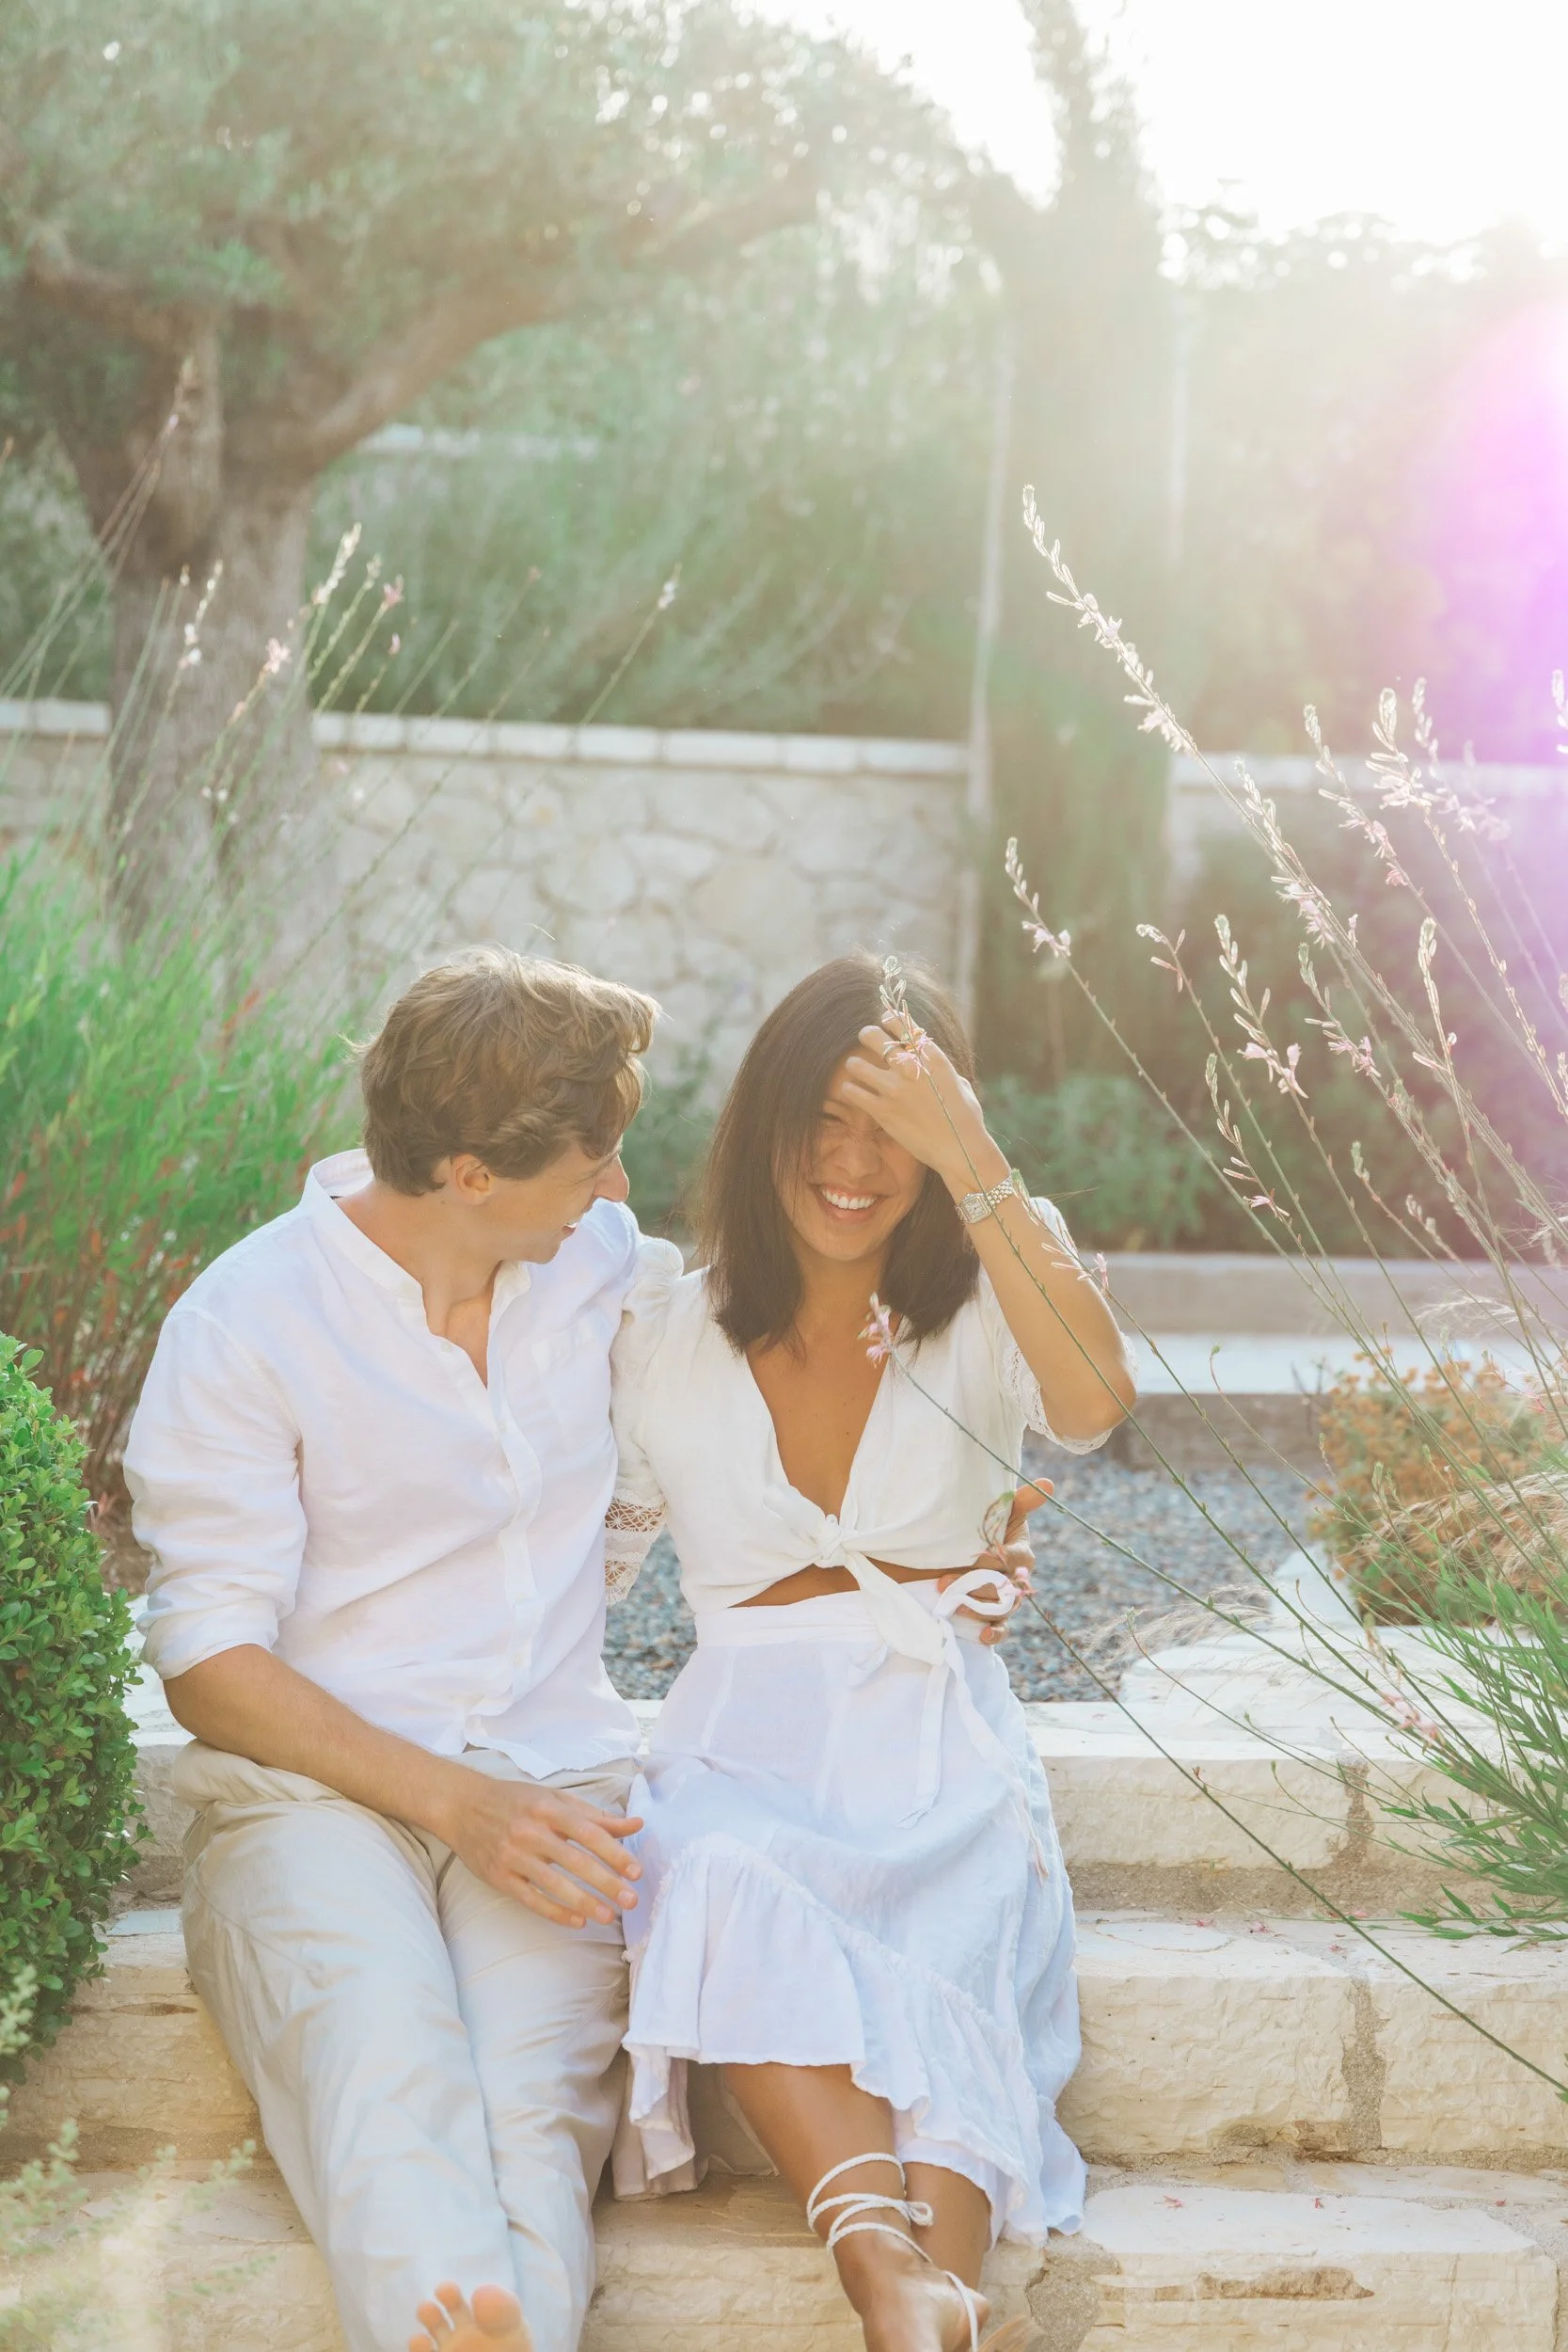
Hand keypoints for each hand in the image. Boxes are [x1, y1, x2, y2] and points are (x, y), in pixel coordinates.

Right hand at [441, 1773, 643, 1928]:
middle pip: (575, 1861)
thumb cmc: (515, 1801)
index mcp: (548, 1808)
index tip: (636, 1872)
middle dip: (606, 1882)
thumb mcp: (555, 1799)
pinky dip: (555, 1912)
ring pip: (554, 1884)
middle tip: (631, 1900)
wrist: (462, 1806)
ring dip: (584, 1902)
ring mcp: (513, 1855)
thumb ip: (596, 1816)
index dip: (615, 1853)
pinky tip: (577, 1921)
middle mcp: (531, 1831)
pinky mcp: (499, 1876)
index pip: (589, 1833)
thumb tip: (636, 1824)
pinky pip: (531, 1899)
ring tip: (608, 1916)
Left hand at [839, 1011, 1004, 1194]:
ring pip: (856, 1065)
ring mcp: (894, 1090)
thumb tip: (930, 1059)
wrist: (960, 1149)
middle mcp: (910, 1068)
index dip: (891, 1018)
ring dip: (855, 1065)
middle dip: (867, 1034)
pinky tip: (853, 1091)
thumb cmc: (966, 1118)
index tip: (885, 1018)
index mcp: (932, 1058)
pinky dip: (850, 1090)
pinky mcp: (882, 1111)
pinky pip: (853, 1092)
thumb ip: (940, 1068)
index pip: (904, 1026)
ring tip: (857, 1068)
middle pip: (874, 1037)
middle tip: (865, 1036)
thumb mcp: (959, 1083)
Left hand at [938, 1480, 1051, 1645]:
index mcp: (1021, 1553)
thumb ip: (1021, 1500)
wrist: (959, 1550)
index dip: (994, 1559)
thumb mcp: (1001, 1512)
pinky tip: (983, 1636)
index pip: (1014, 1558)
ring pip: (1001, 1610)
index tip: (972, 1556)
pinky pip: (1001, 1630)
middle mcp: (1017, 1580)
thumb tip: (1047, 1484)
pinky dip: (994, 1635)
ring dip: (978, 1609)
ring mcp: (1007, 1601)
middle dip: (975, 1585)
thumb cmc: (985, 1528)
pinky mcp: (994, 1618)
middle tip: (945, 1581)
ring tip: (953, 1604)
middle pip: (1004, 1588)